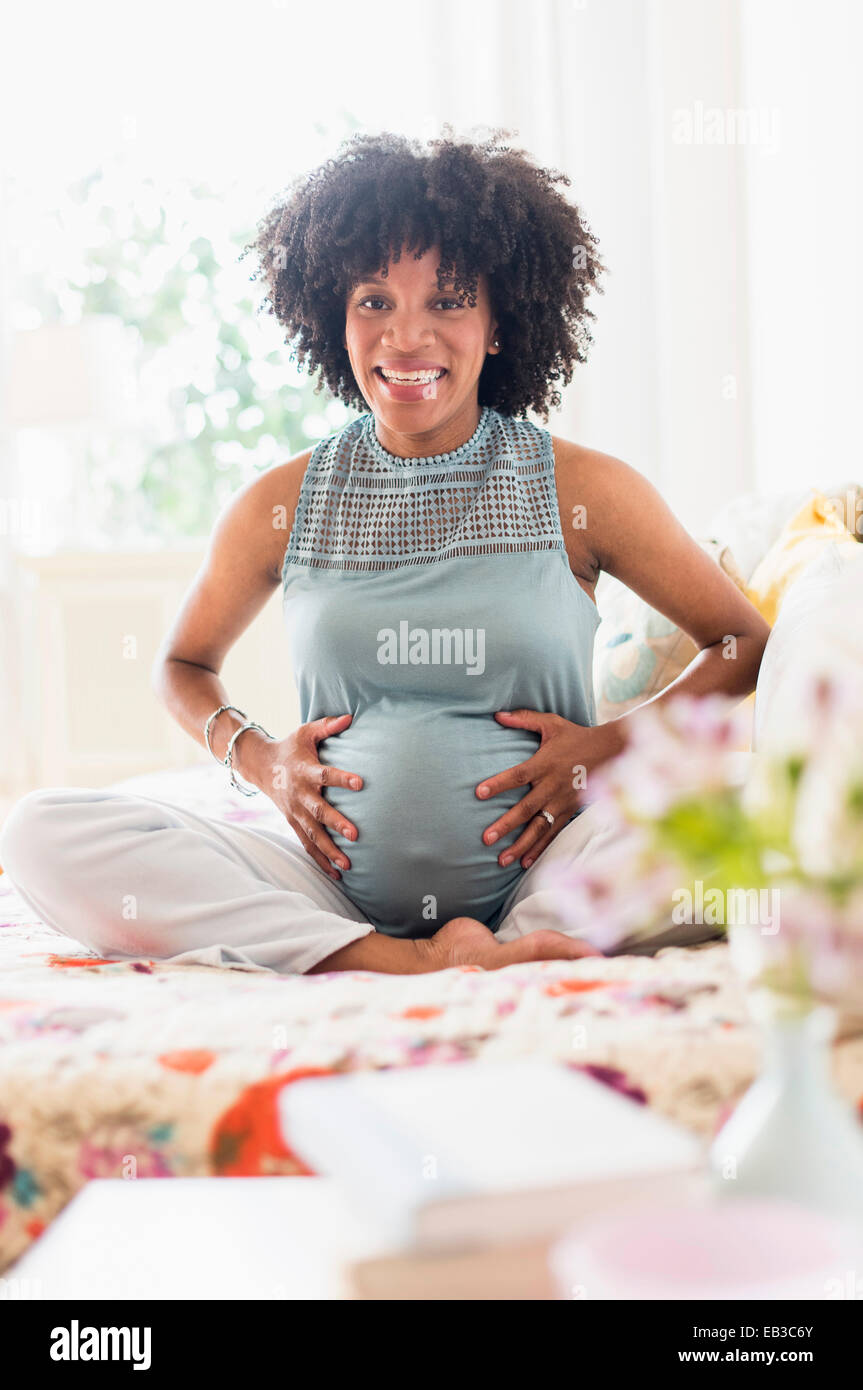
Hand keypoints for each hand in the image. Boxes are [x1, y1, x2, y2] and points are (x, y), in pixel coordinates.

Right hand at [240, 714, 362, 880]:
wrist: (259, 765)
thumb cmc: (291, 747)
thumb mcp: (305, 732)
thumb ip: (328, 725)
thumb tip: (352, 717)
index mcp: (304, 771)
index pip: (325, 775)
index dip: (341, 779)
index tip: (360, 783)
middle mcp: (299, 795)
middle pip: (318, 812)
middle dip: (336, 823)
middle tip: (356, 834)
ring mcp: (294, 813)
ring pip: (312, 835)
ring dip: (329, 850)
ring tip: (349, 864)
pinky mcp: (293, 824)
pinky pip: (307, 845)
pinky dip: (320, 860)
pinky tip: (337, 874)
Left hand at [476, 710, 618, 868]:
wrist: (611, 751)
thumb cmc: (576, 735)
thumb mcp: (551, 723)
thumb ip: (524, 719)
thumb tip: (497, 714)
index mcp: (544, 763)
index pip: (517, 776)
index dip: (498, 784)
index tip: (478, 793)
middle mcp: (552, 786)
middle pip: (526, 809)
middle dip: (505, 825)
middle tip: (486, 839)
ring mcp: (562, 802)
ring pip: (539, 828)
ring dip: (520, 845)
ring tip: (502, 860)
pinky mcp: (570, 811)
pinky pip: (553, 833)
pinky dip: (540, 849)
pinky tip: (525, 863)